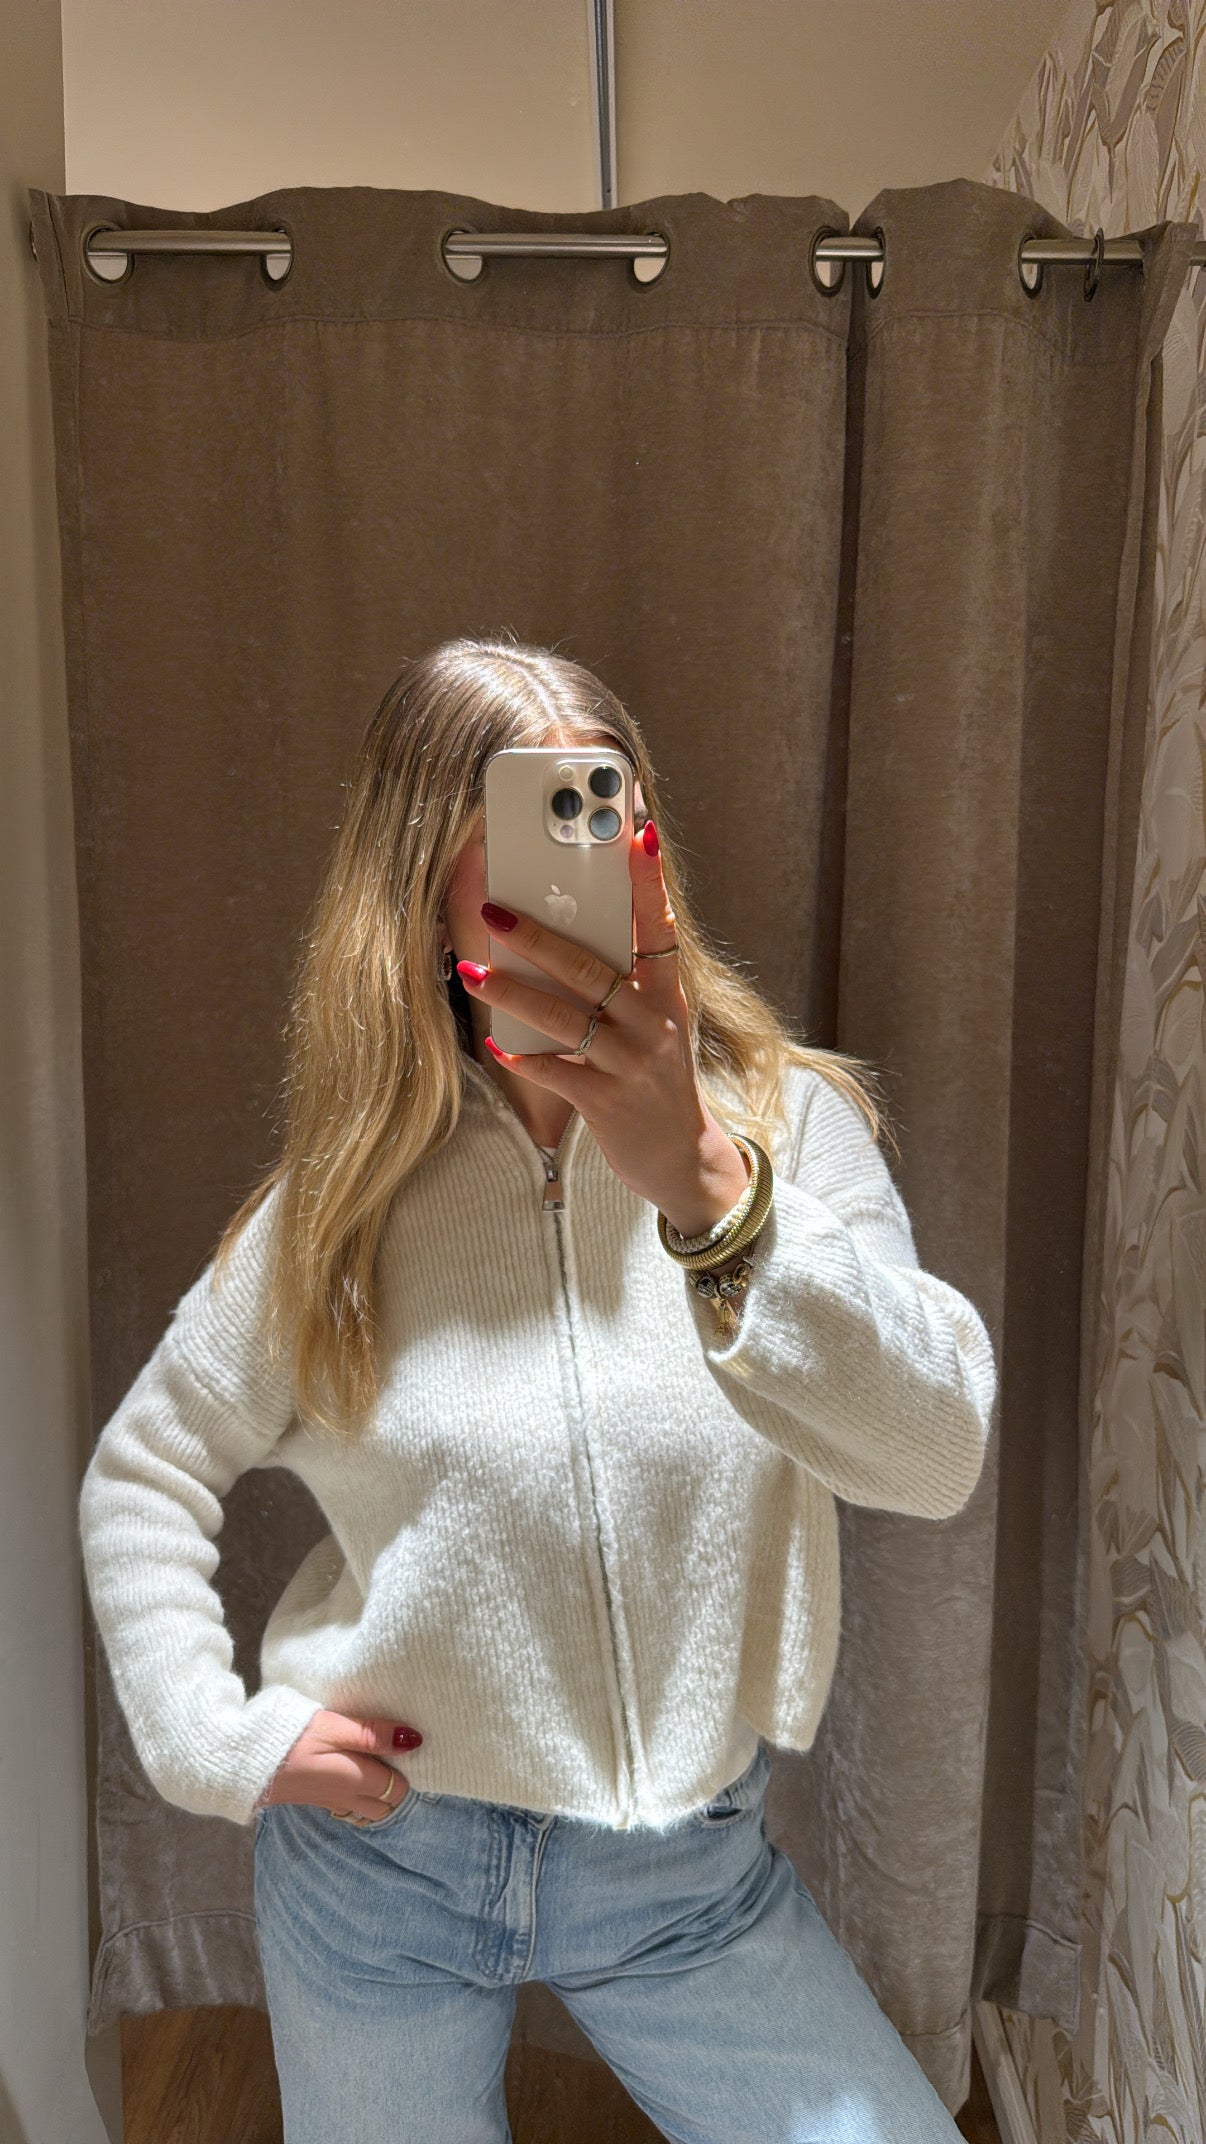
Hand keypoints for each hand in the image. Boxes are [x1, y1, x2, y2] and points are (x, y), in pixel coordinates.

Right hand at [259, 1709, 422, 1822]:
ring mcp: (328, 1803)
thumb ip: (372, 1735)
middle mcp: (346, 1798)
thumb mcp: (334, 1727)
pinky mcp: (313, 1800)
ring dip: (376, 1794)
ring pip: (367, 1810)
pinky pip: (348, 1807)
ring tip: (375, 1764)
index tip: (402, 1746)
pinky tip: (350, 1773)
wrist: (245, 1760)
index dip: (405, 1769)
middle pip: (386, 1806)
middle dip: (395, 1788)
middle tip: (391, 1756)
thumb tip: (414, 1740)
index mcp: (357, 1781)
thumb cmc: (292, 1737)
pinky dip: (358, 1796)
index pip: (398, 1788)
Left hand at [460, 822, 749, 1237]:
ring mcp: (631, 1063)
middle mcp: (653, 1023)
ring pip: (565, 1017)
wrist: (682, 1156)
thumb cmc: (656, 1075)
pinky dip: (524, 1058)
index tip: (638, 830)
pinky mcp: (608, 1102)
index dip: (648, 880)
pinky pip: (556, 1073)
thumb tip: (575, 924)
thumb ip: (626, 977)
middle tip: (493, 908)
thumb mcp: (657, 1020)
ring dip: (513, 993)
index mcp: (666, 993)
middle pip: (590, 969)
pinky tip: (495, 1044)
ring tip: (471, 971)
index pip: (659, 925)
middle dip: (539, 936)